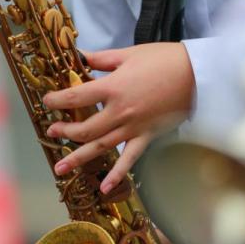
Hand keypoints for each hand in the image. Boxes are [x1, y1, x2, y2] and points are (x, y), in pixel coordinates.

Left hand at [42, 43, 195, 194]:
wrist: (197, 75)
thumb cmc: (163, 60)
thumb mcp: (128, 54)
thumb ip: (101, 58)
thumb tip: (80, 56)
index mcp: (112, 87)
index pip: (75, 97)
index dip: (57, 100)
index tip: (47, 102)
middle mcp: (120, 112)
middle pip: (85, 127)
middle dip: (65, 131)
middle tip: (52, 132)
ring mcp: (134, 128)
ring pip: (101, 146)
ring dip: (79, 157)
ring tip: (61, 168)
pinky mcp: (148, 137)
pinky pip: (130, 160)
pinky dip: (117, 175)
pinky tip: (104, 189)